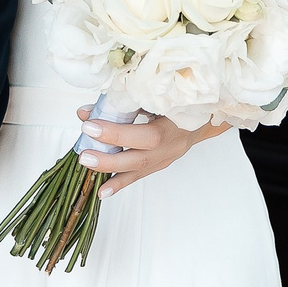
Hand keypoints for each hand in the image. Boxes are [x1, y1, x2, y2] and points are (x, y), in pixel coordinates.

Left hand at [74, 106, 224, 195]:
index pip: (146, 134)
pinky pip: (140, 175)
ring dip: (111, 170)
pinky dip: (120, 183)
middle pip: (140, 157)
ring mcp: (166, 157)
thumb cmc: (177, 98)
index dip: (117, 133)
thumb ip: (122, 103)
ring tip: (87, 167)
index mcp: (175, 124)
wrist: (203, 114)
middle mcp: (172, 145)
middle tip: (84, 154)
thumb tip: (85, 112)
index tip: (90, 126)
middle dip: (109, 157)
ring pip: (139, 169)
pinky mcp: (160, 163)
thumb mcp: (154, 95)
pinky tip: (103, 192)